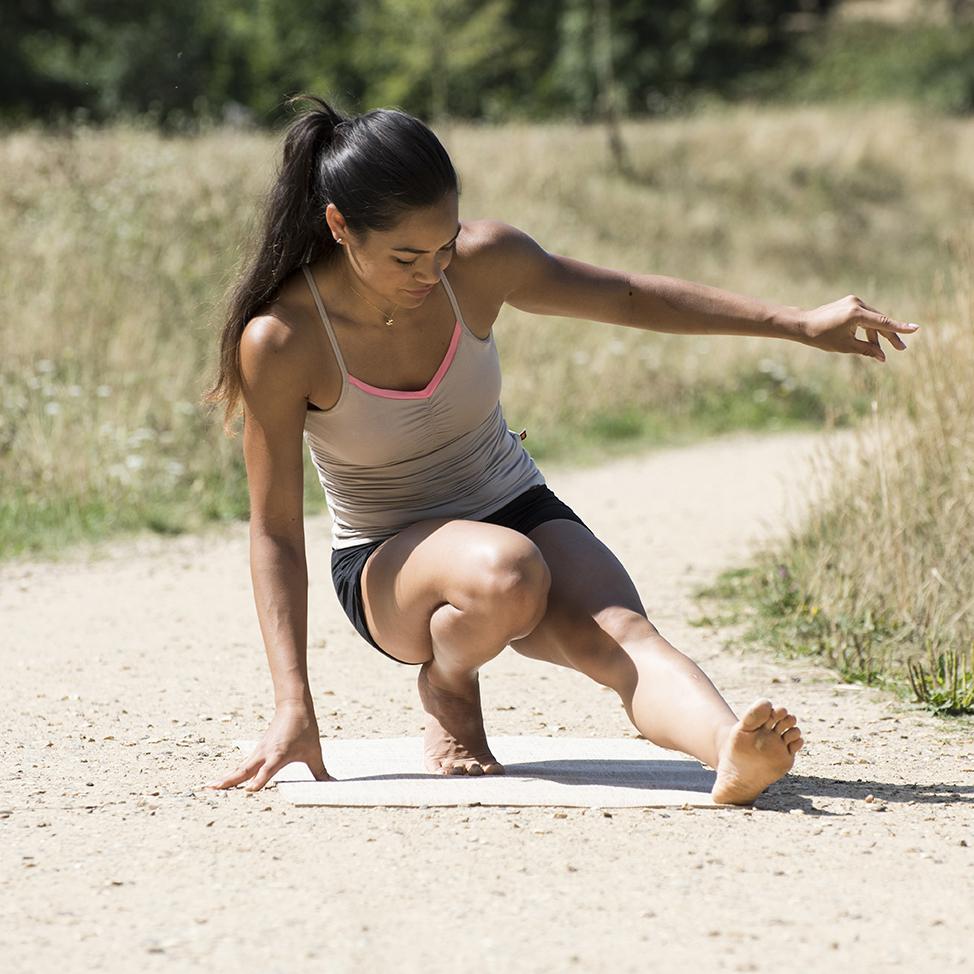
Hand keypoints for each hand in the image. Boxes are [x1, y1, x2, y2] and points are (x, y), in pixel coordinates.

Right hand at [205, 700, 333, 791]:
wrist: (293, 707)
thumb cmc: (304, 729)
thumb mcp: (314, 752)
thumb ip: (320, 771)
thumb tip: (331, 783)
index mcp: (278, 755)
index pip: (266, 771)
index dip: (258, 781)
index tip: (248, 791)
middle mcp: (264, 754)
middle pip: (244, 770)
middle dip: (228, 781)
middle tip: (211, 789)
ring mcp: (258, 752)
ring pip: (240, 768)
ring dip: (226, 778)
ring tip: (209, 787)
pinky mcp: (257, 751)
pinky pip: (242, 765)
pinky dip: (232, 773)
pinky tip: (224, 781)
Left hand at [799, 294, 918, 361]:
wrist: (803, 324)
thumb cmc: (821, 337)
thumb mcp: (846, 347)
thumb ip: (867, 350)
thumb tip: (883, 357)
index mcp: (856, 314)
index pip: (883, 323)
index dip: (900, 328)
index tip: (916, 329)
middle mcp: (857, 304)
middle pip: (879, 321)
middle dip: (889, 336)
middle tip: (900, 349)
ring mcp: (853, 301)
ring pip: (873, 319)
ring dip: (878, 334)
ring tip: (881, 351)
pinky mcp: (850, 303)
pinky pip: (865, 317)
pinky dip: (869, 328)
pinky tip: (872, 341)